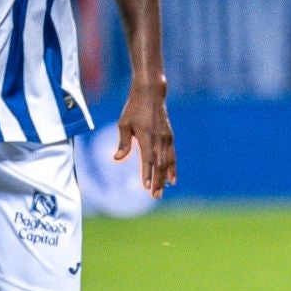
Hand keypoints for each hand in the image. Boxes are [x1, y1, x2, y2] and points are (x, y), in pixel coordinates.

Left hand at [115, 81, 175, 198]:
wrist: (151, 94)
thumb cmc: (134, 108)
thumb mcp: (124, 123)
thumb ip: (123, 143)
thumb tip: (117, 159)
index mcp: (146, 135)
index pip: (147, 158)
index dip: (147, 173)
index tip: (146, 187)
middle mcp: (159, 138)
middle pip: (159, 164)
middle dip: (157, 181)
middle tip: (155, 196)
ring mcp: (166, 138)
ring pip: (167, 162)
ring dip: (165, 178)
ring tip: (162, 191)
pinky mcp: (170, 137)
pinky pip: (172, 156)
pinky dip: (172, 168)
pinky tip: (172, 179)